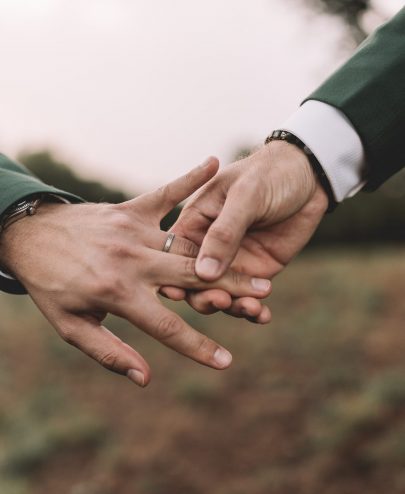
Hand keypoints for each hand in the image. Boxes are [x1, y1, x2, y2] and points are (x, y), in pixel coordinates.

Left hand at [0, 160, 270, 385]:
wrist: (28, 236)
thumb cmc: (51, 286)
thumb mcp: (72, 327)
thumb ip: (109, 353)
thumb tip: (145, 378)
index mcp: (117, 293)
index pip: (167, 327)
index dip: (199, 348)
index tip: (227, 363)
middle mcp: (131, 262)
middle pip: (192, 280)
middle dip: (231, 291)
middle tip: (264, 299)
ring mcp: (133, 232)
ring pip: (189, 247)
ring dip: (226, 257)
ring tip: (261, 266)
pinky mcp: (130, 208)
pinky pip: (165, 194)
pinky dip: (188, 179)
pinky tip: (213, 163)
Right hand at [164, 141, 327, 318]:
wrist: (309, 175)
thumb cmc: (269, 174)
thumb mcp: (245, 196)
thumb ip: (225, 233)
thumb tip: (204, 272)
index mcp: (194, 224)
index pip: (174, 256)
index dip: (173, 276)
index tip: (177, 293)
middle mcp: (208, 248)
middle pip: (195, 283)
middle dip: (206, 297)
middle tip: (222, 301)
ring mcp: (233, 262)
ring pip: (222, 295)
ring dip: (233, 307)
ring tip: (251, 309)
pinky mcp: (257, 272)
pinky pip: (249, 297)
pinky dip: (254, 310)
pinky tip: (262, 315)